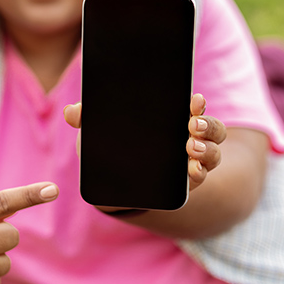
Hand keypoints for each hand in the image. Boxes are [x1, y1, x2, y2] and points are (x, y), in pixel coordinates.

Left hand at [63, 93, 225, 191]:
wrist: (116, 184)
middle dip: (207, 124)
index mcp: (172, 118)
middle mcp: (189, 137)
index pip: (192, 106)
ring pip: (213, 152)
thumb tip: (71, 112)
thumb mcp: (102, 131)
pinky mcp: (187, 182)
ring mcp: (192, 161)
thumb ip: (89, 119)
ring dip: (208, 149)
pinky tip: (194, 172)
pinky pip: (200, 176)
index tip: (194, 99)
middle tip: (193, 124)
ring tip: (194, 148)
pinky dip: (200, 173)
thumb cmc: (115, 145)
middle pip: (210, 128)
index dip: (196, 103)